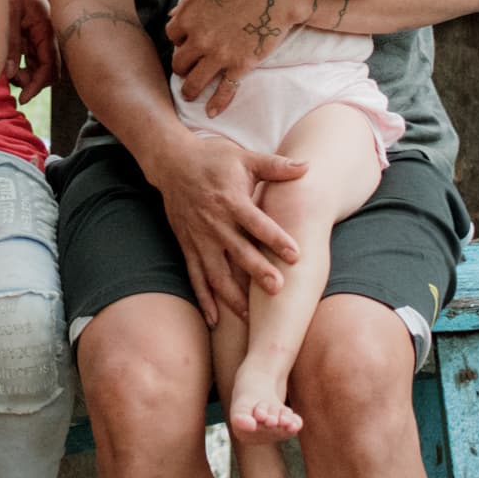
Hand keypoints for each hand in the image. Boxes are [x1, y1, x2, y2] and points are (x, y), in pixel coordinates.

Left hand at [0, 0, 55, 101]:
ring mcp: (38, 31)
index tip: (24, 97)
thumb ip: (9, 43)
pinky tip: (6, 60)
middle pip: (47, 68)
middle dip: (31, 79)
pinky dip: (20, 62)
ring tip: (5, 69)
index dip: (38, 84)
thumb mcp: (6, 13)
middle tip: (9, 80)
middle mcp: (46, 31)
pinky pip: (30, 53)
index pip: (50, 65)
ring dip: (25, 72)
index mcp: (45, 26)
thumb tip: (10, 74)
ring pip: (38, 62)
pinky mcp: (29, 29)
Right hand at [151, 128, 304, 320]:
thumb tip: (307, 166)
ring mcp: (199, 238)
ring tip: (250, 315)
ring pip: (216, 272)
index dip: (276, 239)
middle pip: (238, 252)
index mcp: (231, 201)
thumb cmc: (213, 158)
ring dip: (232, 295)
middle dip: (257, 272)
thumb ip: (276, 166)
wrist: (171, 162)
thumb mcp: (245, 158)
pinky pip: (195, 276)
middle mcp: (214, 223)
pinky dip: (204, 299)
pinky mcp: (187, 246)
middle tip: (277, 289)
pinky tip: (215, 319)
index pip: (256, 223)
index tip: (295, 255)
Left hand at [165, 0, 307, 116]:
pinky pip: (225, 91)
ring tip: (189, 95)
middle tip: (185, 69)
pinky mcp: (241, 65)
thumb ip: (191, 0)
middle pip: (178, 62)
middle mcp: (200, 39)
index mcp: (190, 17)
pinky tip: (212, 113)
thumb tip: (174, 14)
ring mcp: (220, 55)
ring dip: (189, 90)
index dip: (178, 40)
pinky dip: (217, 104)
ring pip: (194, 82)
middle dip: (181, 66)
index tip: (185, 42)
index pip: (171, 36)